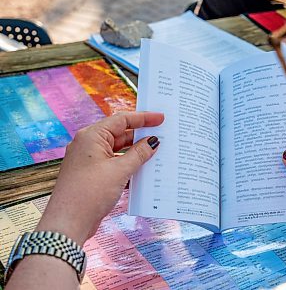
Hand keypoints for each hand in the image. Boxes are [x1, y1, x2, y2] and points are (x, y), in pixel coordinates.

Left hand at [36, 112, 163, 245]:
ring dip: (136, 152)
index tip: (161, 118)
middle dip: (141, 136)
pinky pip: (114, 163)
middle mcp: (89, 144)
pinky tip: (144, 170)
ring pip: (118, 150)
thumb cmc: (89, 193)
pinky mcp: (92, 174)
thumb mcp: (119, 171)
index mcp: (91, 136)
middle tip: (162, 135)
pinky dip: (128, 165)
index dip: (143, 118)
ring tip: (157, 153)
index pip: (121, 120)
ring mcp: (90, 160)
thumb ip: (139, 154)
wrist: (68, 223)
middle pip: (120, 133)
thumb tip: (153, 142)